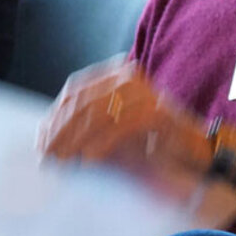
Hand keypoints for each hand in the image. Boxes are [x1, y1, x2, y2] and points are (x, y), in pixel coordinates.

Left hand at [36, 58, 210, 176]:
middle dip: (61, 131)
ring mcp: (146, 93)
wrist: (195, 147)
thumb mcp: (113, 125)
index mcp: (118, 73)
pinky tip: (90, 159)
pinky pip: (120, 126)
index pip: (75, 89)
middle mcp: (131, 77)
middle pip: (83, 101)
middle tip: (47, 157)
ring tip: (64, 161)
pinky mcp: (158, 112)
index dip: (55, 115)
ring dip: (76, 140)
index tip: (41, 142)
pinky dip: (102, 143)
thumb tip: (46, 135)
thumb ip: (87, 122)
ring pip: (99, 113)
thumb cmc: (150, 139)